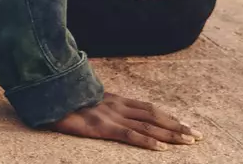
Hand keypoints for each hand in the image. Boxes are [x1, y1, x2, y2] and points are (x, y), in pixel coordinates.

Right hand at [51, 93, 199, 150]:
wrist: (44, 93)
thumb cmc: (60, 98)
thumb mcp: (83, 98)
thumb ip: (98, 102)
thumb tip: (103, 105)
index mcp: (114, 99)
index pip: (148, 109)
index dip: (168, 117)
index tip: (185, 125)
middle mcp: (117, 106)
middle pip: (154, 117)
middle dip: (177, 127)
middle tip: (199, 136)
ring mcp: (110, 116)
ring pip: (147, 126)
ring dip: (170, 134)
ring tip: (189, 142)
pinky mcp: (101, 127)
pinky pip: (128, 135)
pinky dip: (147, 142)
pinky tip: (161, 148)